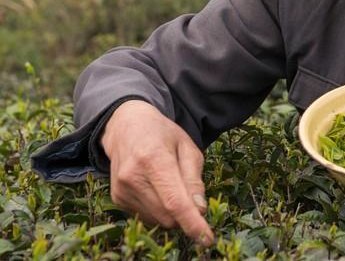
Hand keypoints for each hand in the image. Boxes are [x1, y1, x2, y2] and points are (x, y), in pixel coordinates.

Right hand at [101, 100, 212, 244]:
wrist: (127, 127)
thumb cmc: (163, 135)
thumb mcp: (188, 148)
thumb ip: (194, 179)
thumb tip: (199, 210)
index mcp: (154, 159)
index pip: (175, 201)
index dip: (192, 223)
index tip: (207, 239)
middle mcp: (133, 177)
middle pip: (167, 215)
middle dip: (186, 214)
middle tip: (191, 193)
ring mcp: (121, 190)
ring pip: (158, 220)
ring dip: (171, 212)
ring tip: (169, 184)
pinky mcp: (117, 199)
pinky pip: (147, 217)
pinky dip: (158, 209)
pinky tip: (156, 188)